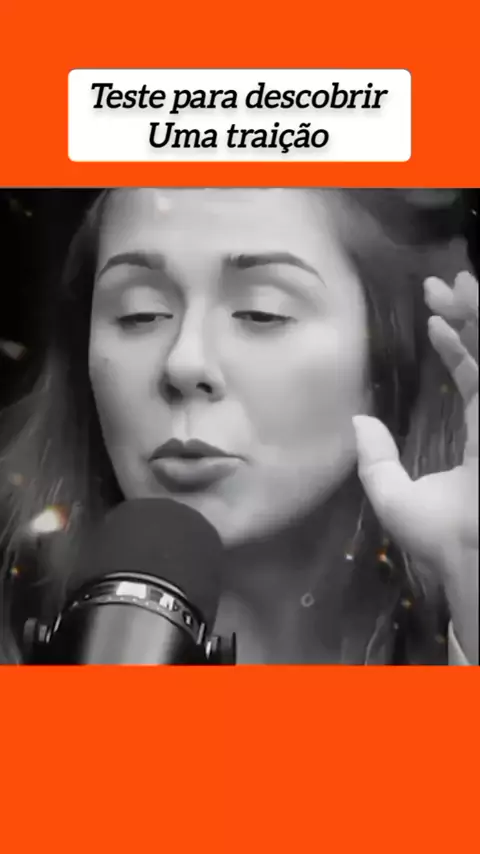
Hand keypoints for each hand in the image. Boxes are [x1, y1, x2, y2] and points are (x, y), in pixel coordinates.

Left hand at [353, 271, 477, 663]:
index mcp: (479, 436)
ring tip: (455, 282)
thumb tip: (359, 421)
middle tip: (442, 286)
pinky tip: (464, 303)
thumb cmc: (441, 536)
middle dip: (467, 317)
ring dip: (476, 312)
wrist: (472, 552)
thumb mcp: (394, 496)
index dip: (456, 348)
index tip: (432, 323)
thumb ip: (376, 460)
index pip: (472, 379)